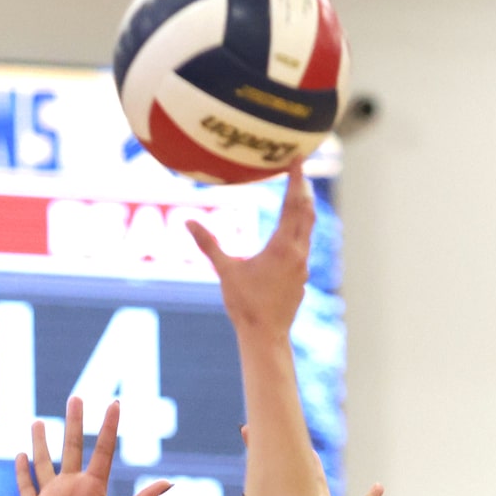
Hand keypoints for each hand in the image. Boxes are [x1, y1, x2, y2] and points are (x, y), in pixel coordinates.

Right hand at [20, 398, 170, 495]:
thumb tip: (171, 482)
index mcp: (94, 488)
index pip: (103, 450)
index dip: (109, 427)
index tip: (115, 403)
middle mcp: (73, 488)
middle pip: (72, 448)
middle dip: (73, 423)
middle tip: (75, 397)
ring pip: (44, 463)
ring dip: (41, 443)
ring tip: (37, 421)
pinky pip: (26, 487)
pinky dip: (21, 471)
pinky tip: (19, 455)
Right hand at [185, 168, 313, 337]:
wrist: (266, 336)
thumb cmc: (245, 305)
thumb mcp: (225, 271)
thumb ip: (208, 243)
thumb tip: (187, 220)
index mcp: (281, 247)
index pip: (292, 204)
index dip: (295, 179)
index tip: (298, 159)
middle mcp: (297, 253)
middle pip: (305, 212)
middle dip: (303, 188)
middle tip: (300, 168)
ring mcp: (302, 266)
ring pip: (308, 229)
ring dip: (304, 208)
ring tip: (301, 192)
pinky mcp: (300, 277)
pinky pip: (304, 245)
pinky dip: (301, 229)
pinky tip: (294, 229)